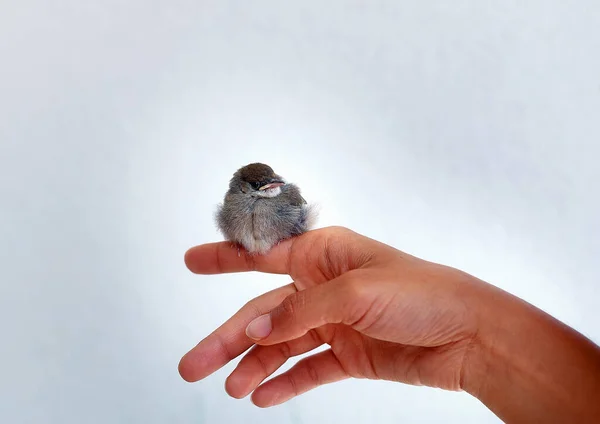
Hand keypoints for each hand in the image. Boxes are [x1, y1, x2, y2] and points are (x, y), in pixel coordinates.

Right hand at [178, 226, 482, 406]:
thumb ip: (302, 310)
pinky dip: (284, 382)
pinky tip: (261, 395)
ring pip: (280, 345)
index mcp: (325, 254)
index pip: (264, 255)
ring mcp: (335, 322)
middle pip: (263, 312)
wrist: (469, 337)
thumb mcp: (357, 292)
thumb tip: (257, 330)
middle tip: (192, 364)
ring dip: (252, 366)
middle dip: (227, 339)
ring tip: (229, 387)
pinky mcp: (349, 353)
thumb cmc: (424, 295)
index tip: (191, 261)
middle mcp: (324, 286)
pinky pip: (307, 368)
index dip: (225, 258)